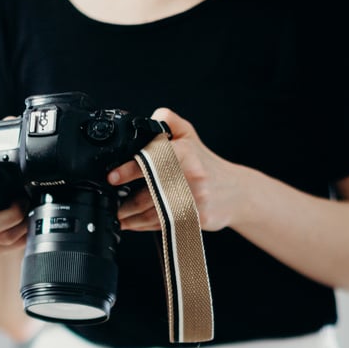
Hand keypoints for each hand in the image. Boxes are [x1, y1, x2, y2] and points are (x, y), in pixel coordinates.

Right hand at [0, 175, 27, 253]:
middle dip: (12, 215)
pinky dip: (24, 235)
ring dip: (22, 225)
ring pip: (2, 237)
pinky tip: (26, 226)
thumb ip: (2, 177)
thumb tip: (23, 178)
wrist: (0, 222)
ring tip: (28, 214)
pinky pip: (10, 245)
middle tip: (23, 203)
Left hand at [107, 107, 238, 232]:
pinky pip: (164, 225)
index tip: (112, 178)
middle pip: (148, 195)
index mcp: (185, 153)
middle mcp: (190, 177)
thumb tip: (144, 120)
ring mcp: (194, 201)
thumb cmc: (206, 165)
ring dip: (132, 219)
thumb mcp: (189, 135)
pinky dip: (146, 227)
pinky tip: (135, 225)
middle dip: (125, 204)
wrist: (236, 192)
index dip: (128, 170)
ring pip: (154, 214)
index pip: (151, 160)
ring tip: (120, 217)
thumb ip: (167, 121)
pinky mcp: (196, 220)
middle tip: (112, 205)